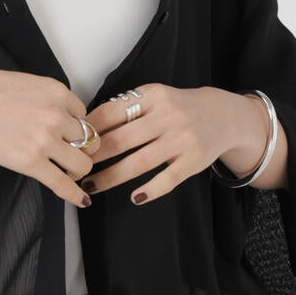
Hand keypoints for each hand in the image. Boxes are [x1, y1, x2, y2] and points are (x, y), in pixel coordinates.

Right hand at [0, 66, 98, 209]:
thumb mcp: (21, 81)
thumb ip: (42, 96)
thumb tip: (45, 110)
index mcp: (56, 91)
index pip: (83, 114)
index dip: (74, 126)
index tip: (65, 134)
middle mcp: (56, 115)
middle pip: (89, 139)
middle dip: (80, 148)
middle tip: (68, 154)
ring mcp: (45, 140)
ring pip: (82, 163)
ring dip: (77, 169)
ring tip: (67, 172)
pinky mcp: (30, 163)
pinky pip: (62, 183)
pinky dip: (74, 195)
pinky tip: (80, 201)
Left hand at [78, 84, 252, 204]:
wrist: (223, 116)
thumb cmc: (178, 108)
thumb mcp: (155, 97)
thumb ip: (126, 107)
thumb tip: (86, 126)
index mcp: (153, 97)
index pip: (112, 112)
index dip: (89, 130)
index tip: (72, 143)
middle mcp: (167, 117)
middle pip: (121, 140)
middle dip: (93, 156)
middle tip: (74, 168)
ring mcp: (181, 140)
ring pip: (139, 162)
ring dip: (111, 177)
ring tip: (91, 185)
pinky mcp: (193, 161)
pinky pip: (168, 179)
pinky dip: (150, 190)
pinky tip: (134, 197)